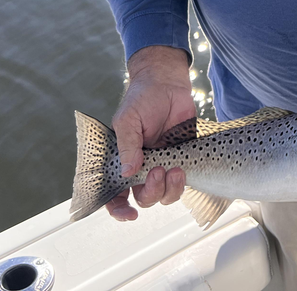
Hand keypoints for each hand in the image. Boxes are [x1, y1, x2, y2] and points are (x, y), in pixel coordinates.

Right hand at [106, 45, 194, 221]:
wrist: (168, 83)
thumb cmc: (142, 98)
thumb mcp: (128, 120)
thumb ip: (128, 146)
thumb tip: (128, 173)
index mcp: (121, 160)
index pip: (114, 193)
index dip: (118, 209)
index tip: (129, 213)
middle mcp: (140, 168)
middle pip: (142, 198)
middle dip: (151, 191)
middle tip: (158, 170)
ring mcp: (161, 165)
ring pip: (163, 195)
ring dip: (168, 188)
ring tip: (175, 168)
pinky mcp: (180, 160)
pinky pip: (180, 183)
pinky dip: (181, 181)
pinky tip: (181, 167)